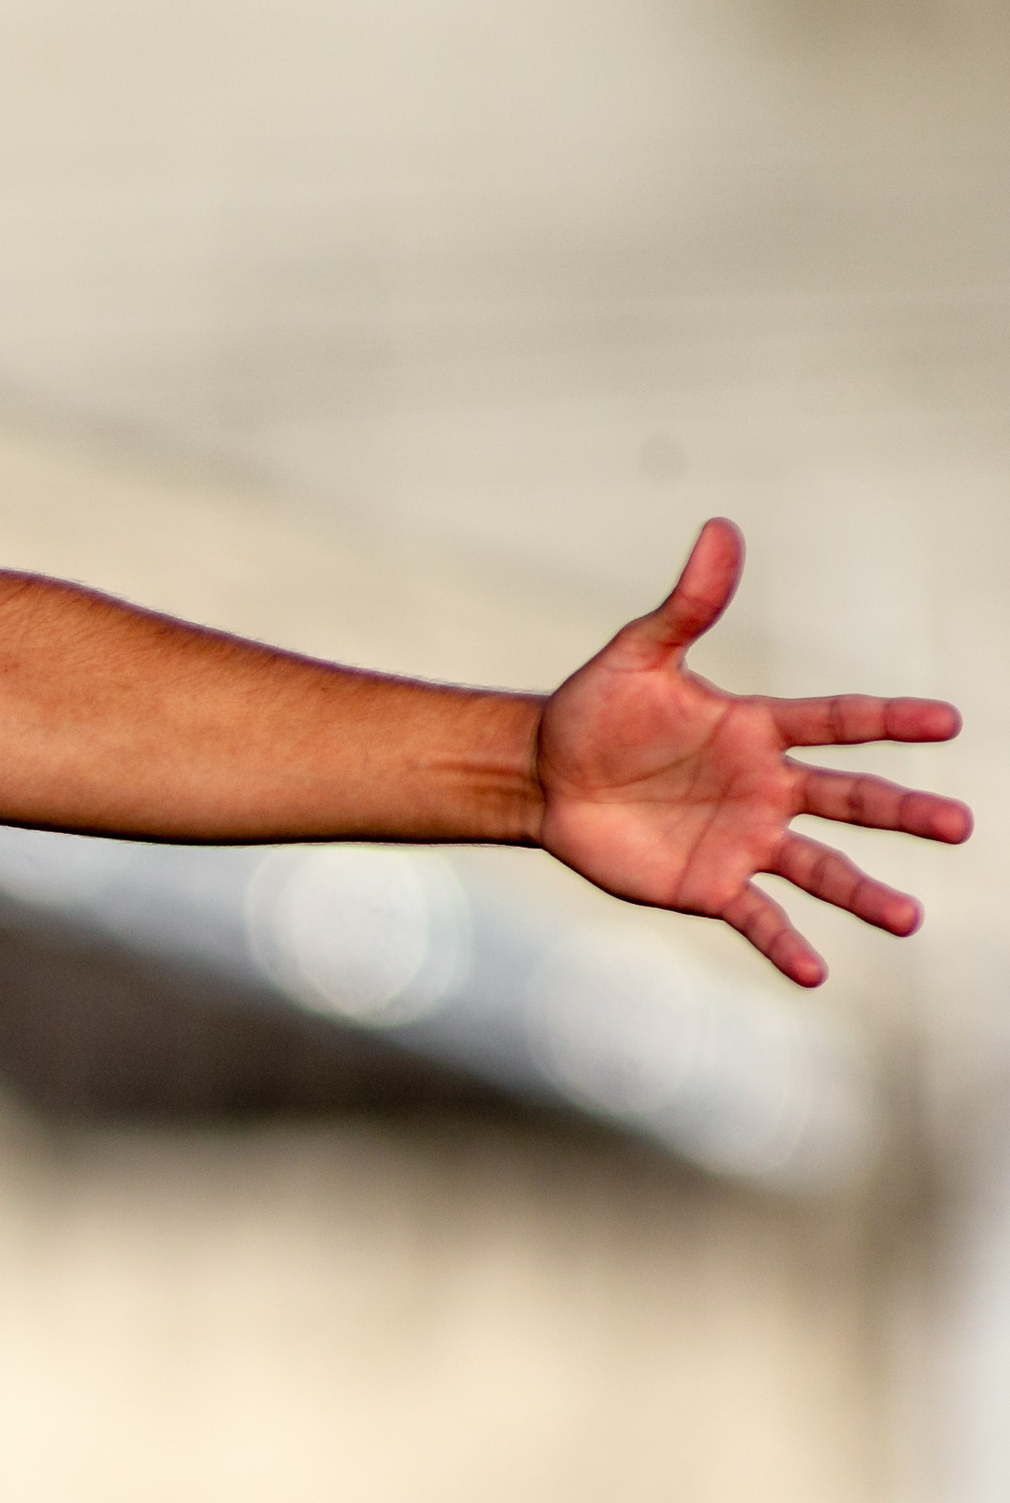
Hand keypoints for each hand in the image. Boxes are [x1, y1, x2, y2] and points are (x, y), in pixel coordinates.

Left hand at [536, 520, 969, 985]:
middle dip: (903, 814)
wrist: (542, 776)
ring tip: (908, 918)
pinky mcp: (708, 884)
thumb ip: (687, 605)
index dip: (889, 720)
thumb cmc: (593, 712)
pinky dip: (786, 945)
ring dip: (864, 894)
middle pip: (850, 800)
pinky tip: (818, 973)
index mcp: (757, 729)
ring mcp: (742, 839)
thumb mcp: (638, 656)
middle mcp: (765, 787)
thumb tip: (720, 530)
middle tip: (961, 826)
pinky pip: (757, 918)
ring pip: (819, 869)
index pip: (838, 721)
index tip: (948, 722)